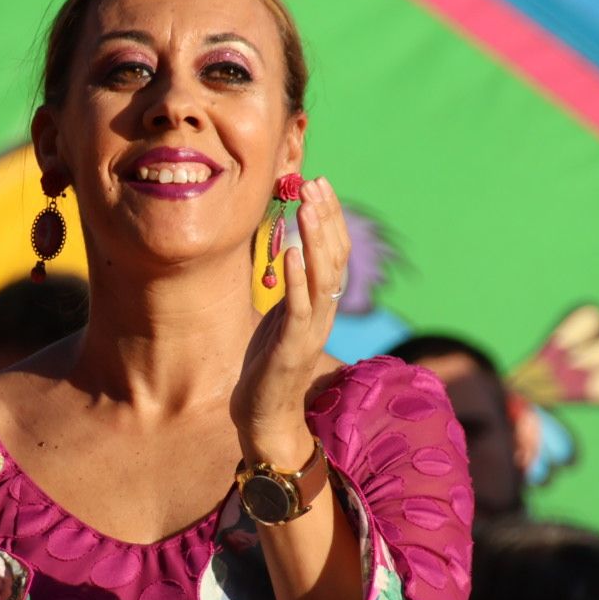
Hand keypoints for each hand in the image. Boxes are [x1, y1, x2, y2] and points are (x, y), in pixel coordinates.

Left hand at [231, 177, 350, 462]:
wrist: (264, 416)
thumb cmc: (268, 365)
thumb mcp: (280, 317)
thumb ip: (290, 287)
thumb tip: (288, 248)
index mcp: (322, 304)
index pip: (334, 252)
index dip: (330, 217)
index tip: (319, 184)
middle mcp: (324, 313)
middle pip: (333, 257)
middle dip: (326, 217)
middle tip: (315, 183)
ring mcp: (311, 330)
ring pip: (321, 277)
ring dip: (314, 238)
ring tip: (306, 206)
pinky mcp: (292, 346)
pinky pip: (298, 307)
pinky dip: (295, 278)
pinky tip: (288, 251)